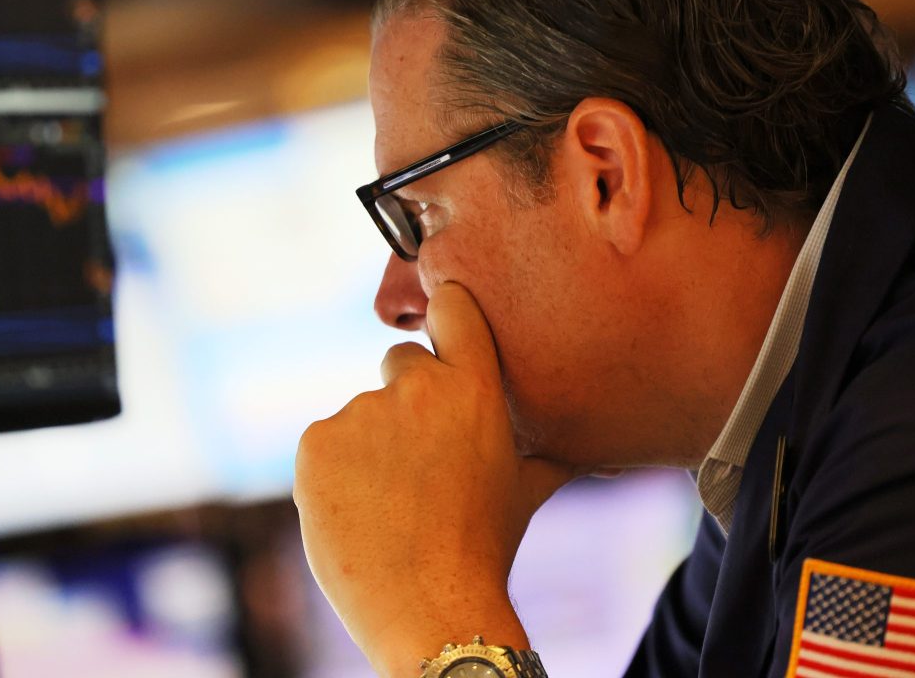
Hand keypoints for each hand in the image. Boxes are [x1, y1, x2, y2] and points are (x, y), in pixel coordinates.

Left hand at [293, 282, 578, 676]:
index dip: (445, 313)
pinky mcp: (316, 442)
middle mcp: (416, 388)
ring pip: (361, 414)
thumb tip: (598, 447)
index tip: (442, 323)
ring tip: (391, 503)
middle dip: (405, 399)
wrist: (431, 607)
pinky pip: (324, 444)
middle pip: (399, 362)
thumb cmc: (486, 548)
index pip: (452, 306)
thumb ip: (548, 450)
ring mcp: (361, 413)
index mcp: (474, 388)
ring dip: (369, 445)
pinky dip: (334, 471)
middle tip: (419, 459)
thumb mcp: (528, 488)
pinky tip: (358, 511)